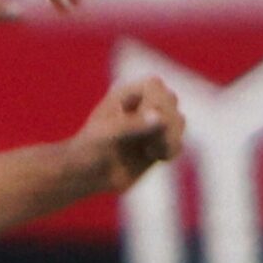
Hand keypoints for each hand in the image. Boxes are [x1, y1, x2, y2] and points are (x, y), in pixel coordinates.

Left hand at [72, 76, 185, 192]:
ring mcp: (153, 124)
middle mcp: (143, 104)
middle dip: (162, 121)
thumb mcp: (106, 135)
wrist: (84, 175)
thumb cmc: (87, 149)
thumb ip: (132, 125)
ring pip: (179, 121)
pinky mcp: (158, 143)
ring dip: (168, 137)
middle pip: (171, 102)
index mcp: (126, 93)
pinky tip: (155, 156)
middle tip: (146, 141)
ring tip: (149, 150)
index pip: (155, 86)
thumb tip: (159, 117)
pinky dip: (170, 150)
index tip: (134, 122)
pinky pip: (177, 142)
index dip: (152, 103)